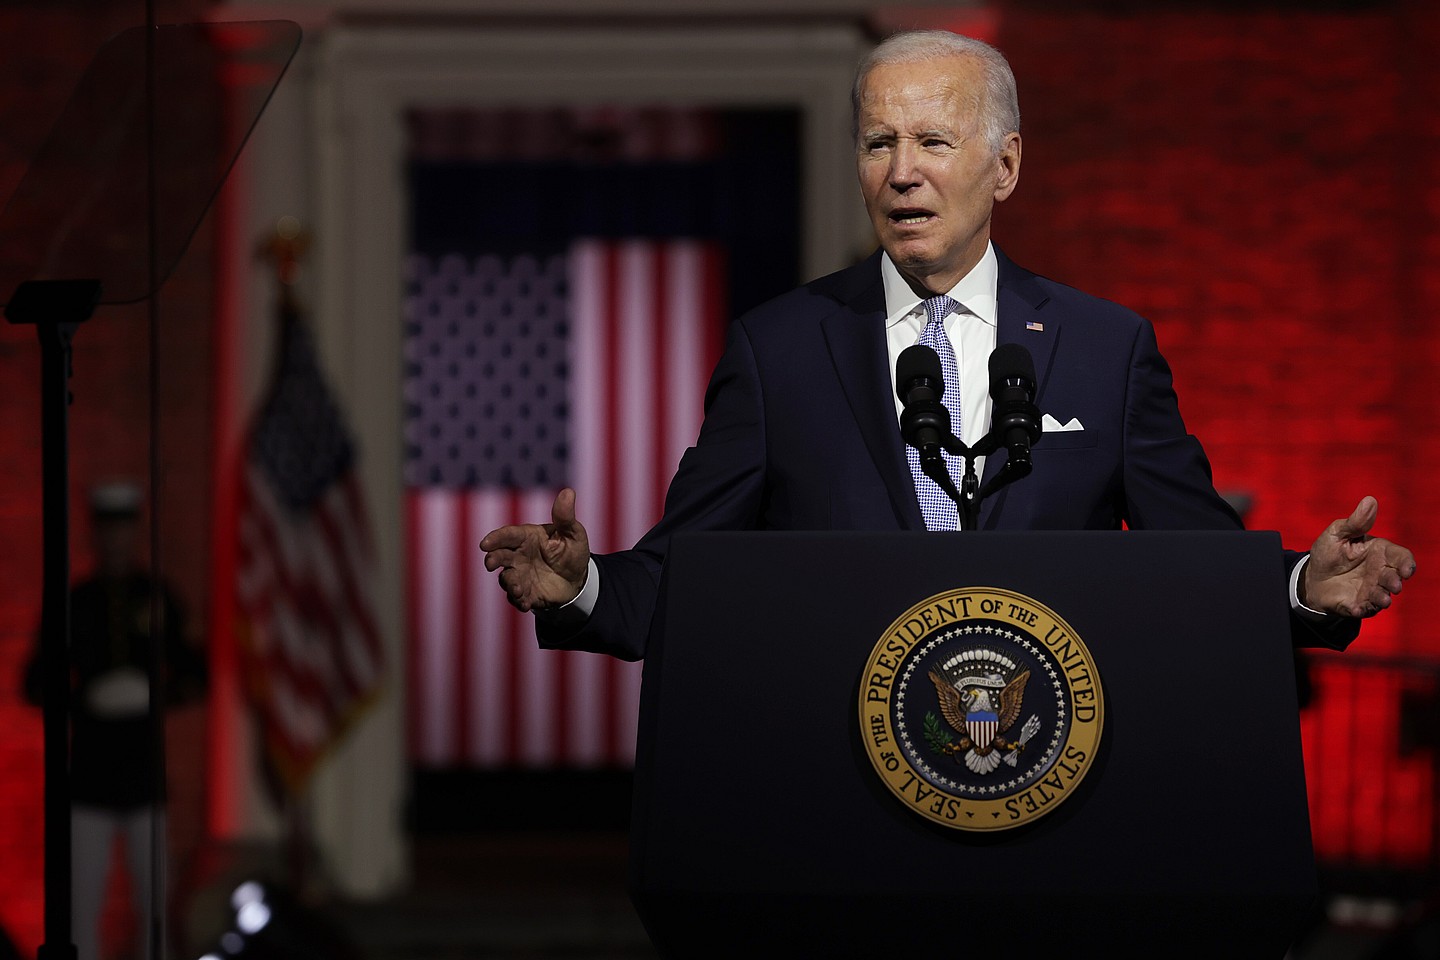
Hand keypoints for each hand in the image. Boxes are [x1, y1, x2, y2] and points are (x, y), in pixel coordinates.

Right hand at [480, 488, 590, 612]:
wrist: (578, 579)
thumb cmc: (572, 551)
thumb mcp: (573, 533)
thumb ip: (565, 516)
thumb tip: (568, 491)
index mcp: (527, 537)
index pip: (508, 535)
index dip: (495, 538)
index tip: (484, 543)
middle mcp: (519, 555)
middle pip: (499, 556)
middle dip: (493, 559)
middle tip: (490, 564)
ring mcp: (520, 575)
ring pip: (507, 578)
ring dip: (509, 584)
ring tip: (518, 589)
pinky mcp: (525, 593)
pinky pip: (517, 598)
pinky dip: (518, 601)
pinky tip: (525, 603)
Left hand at [1301, 496, 1415, 618]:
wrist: (1311, 576)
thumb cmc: (1329, 551)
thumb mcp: (1337, 533)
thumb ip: (1355, 522)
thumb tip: (1370, 500)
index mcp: (1380, 552)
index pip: (1401, 557)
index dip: (1407, 563)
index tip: (1406, 570)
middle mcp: (1380, 573)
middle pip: (1395, 578)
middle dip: (1395, 582)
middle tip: (1393, 585)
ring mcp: (1370, 590)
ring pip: (1383, 596)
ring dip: (1383, 598)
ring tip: (1382, 599)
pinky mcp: (1357, 604)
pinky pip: (1363, 609)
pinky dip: (1361, 610)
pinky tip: (1355, 608)